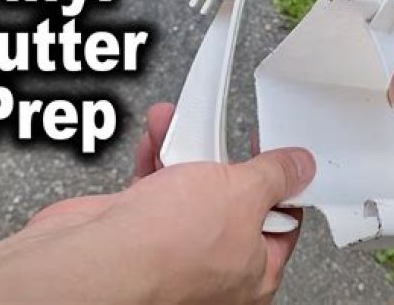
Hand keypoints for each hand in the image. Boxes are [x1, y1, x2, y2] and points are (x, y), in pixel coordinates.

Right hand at [0, 103, 314, 303]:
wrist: (92, 260)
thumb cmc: (169, 247)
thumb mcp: (243, 194)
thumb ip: (275, 175)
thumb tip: (301, 166)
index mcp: (253, 272)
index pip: (283, 223)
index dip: (284, 183)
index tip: (278, 152)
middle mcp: (214, 267)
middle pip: (234, 202)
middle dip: (225, 158)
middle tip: (229, 134)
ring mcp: (174, 250)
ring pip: (191, 190)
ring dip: (188, 149)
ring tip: (186, 121)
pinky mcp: (139, 232)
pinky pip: (156, 188)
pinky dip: (158, 157)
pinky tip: (159, 132)